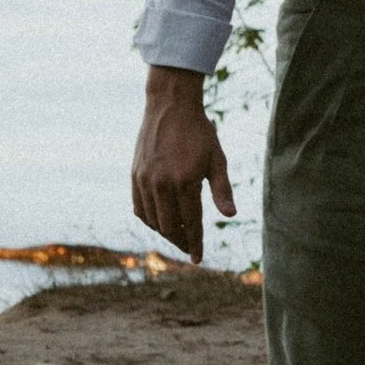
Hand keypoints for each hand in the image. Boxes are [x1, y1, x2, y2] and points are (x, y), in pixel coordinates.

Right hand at [131, 67, 235, 262]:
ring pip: (152, 220)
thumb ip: (222, 189)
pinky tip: (160, 221)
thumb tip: (230, 216)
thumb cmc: (200, 133)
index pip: (190, 223)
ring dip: (164, 232)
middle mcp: (161, 184)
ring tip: (178, 235)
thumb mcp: (217, 159)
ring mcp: (144, 181)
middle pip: (169, 226)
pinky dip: (149, 219)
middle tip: (190, 247)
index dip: (195, 242)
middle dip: (180, 240)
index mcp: (185, 182)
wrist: (170, 107)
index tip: (198, 257)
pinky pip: (139, 207)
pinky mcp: (134, 176)